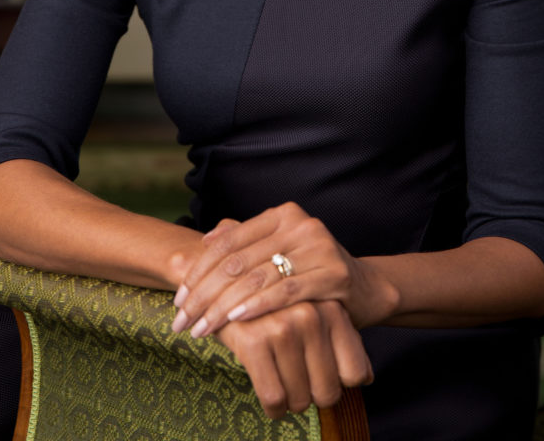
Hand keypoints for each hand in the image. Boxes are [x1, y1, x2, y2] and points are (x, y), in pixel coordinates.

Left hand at [171, 202, 397, 336]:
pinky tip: (235, 321)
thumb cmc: (311, 273)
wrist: (365, 289)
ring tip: (200, 329)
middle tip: (181, 321)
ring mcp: (318, 246)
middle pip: (237, 261)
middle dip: (203, 294)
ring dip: (222, 307)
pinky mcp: (333, 273)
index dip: (198, 270)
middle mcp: (300, 224)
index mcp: (282, 215)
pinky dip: (257, 306)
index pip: (228, 241)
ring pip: (256, 278)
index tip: (178, 298)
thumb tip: (204, 241)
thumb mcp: (279, 253)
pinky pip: (285, 291)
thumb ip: (245, 243)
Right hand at [214, 299, 373, 417]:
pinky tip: (270, 395)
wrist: (227, 283)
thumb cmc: (279, 307)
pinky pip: (274, 398)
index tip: (324, 380)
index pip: (355, 373)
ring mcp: (282, 326)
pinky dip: (273, 407)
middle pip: (328, 392)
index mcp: (332, 309)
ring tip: (283, 384)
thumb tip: (366, 378)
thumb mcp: (317, 314)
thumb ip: (343, 341)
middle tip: (300, 386)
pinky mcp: (253, 340)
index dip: (340, 384)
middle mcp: (311, 315)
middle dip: (313, 396)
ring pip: (300, 399)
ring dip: (291, 402)